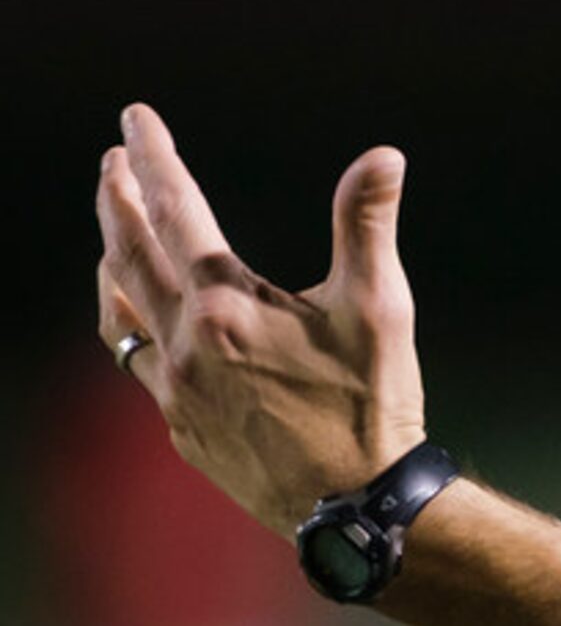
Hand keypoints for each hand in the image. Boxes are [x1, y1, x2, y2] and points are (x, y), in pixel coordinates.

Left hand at [94, 103, 427, 532]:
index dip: (153, 157)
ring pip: (120, 307)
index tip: (135, 118)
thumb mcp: (382, 309)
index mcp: (228, 305)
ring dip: (113, 256)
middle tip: (115, 159)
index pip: (176, 209)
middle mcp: (187, 343)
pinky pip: (136, 359)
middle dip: (117, 197)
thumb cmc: (375, 406)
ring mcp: (176, 389)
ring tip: (115, 228)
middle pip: (130, 252)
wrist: (357, 506)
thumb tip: (383, 156)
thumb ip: (368, 226)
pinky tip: (135, 313)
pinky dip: (125, 319)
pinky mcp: (181, 426)